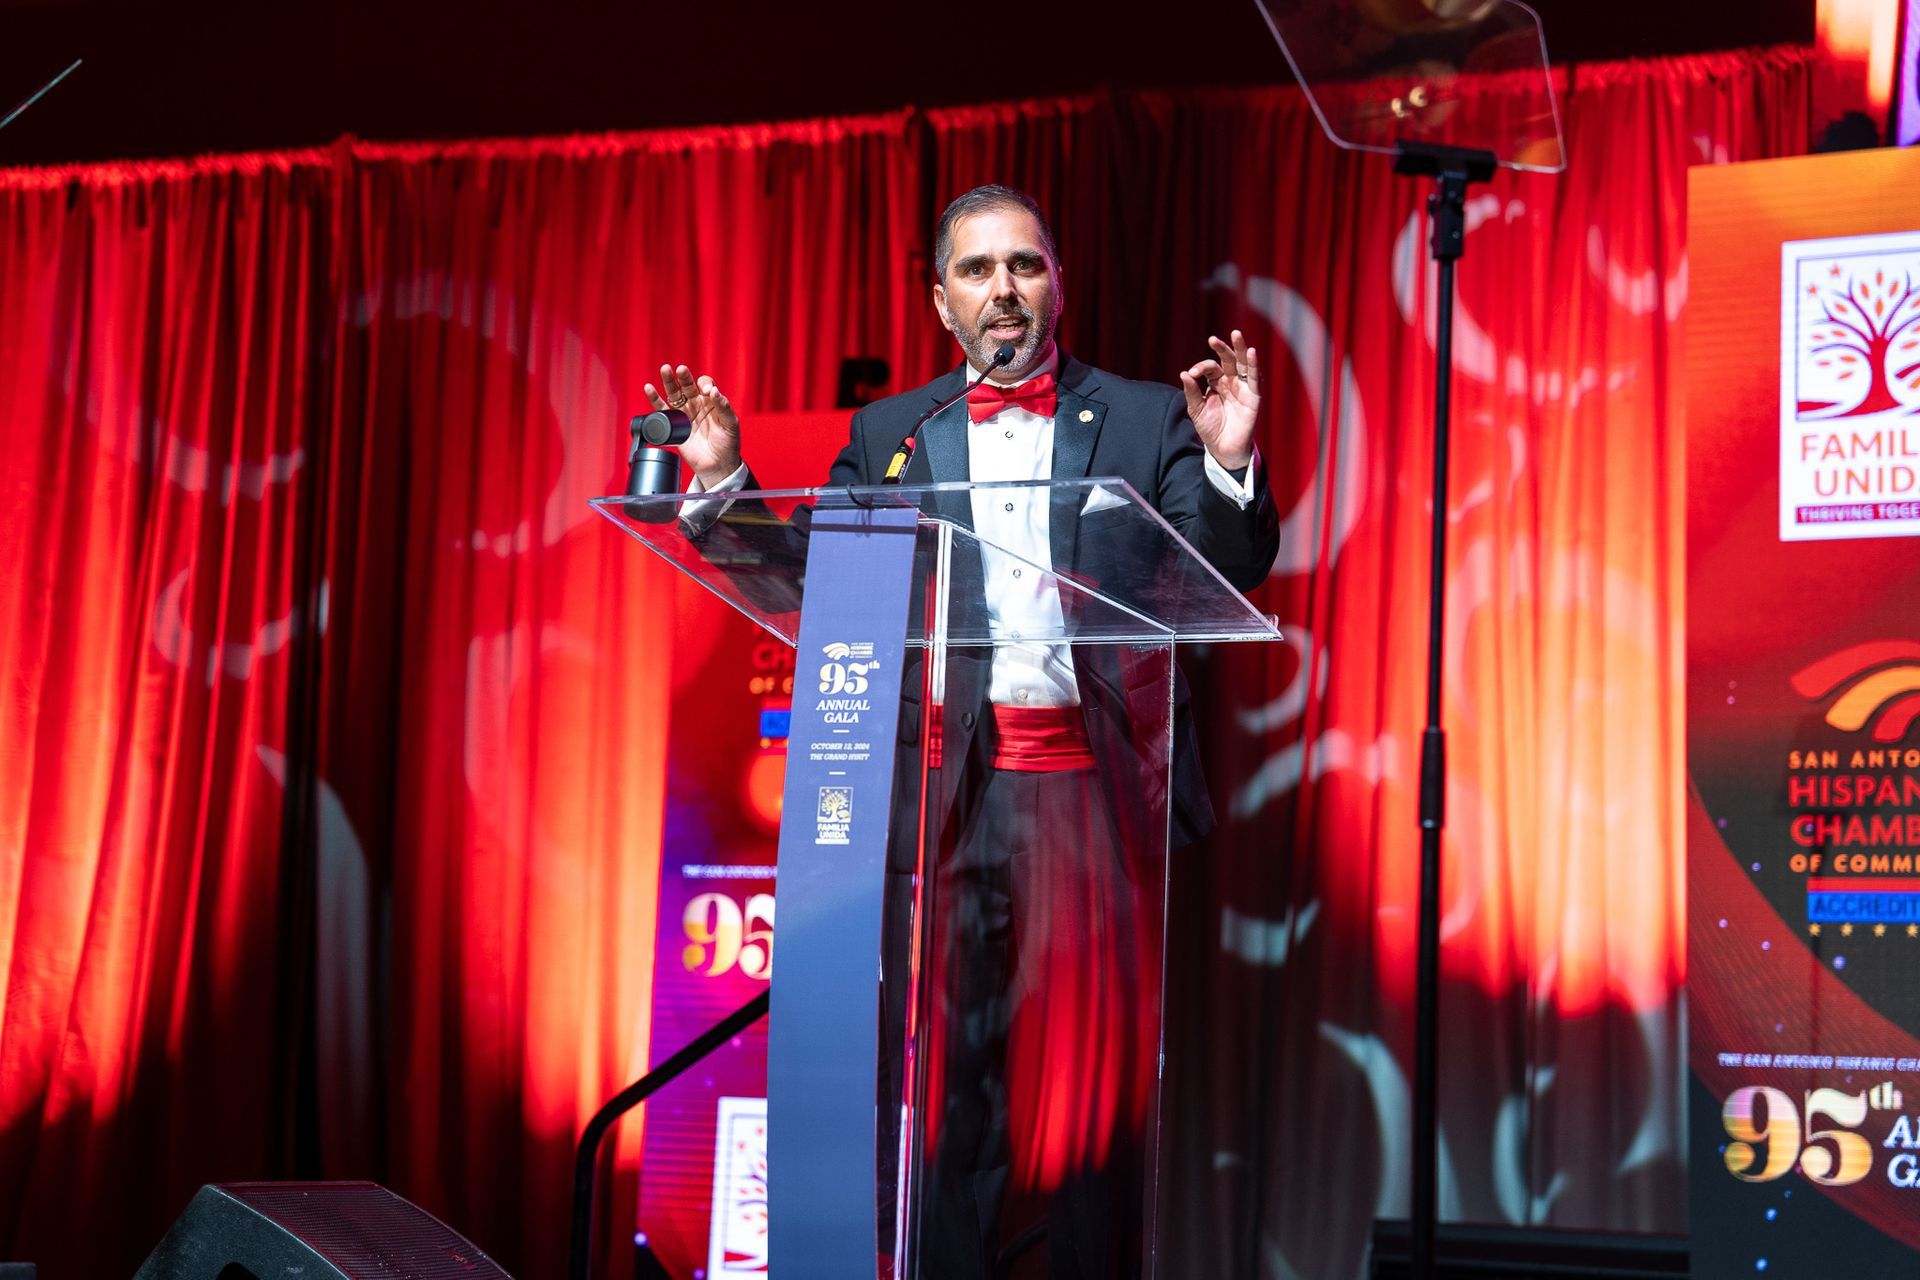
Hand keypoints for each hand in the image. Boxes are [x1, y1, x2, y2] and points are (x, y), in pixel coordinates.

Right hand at [643, 363, 741, 490]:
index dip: (705, 385)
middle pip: (687, 385)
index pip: (705, 384)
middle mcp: (696, 405)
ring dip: (669, 382)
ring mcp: (684, 414)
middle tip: (681, 370)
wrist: (718, 465)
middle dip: (684, 377)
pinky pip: (662, 410)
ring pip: (674, 394)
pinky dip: (654, 399)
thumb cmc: (728, 444)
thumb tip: (714, 392)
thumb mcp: (731, 424)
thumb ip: (724, 407)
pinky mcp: (674, 426)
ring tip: (665, 370)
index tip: (707, 392)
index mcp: (712, 401)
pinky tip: (649, 388)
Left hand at [1177, 330, 1258, 471]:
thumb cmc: (1210, 428)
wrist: (1222, 449)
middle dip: (1222, 348)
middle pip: (1229, 360)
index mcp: (1216, 383)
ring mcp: (1243, 388)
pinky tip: (1251, 352)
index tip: (1192, 374)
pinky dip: (1254, 365)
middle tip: (1212, 339)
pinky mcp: (1253, 397)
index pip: (1210, 368)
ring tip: (1236, 334)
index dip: (1201, 368)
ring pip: (1243, 364)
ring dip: (1241, 349)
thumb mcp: (1196, 410)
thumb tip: (1184, 374)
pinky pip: (1255, 378)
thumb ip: (1191, 392)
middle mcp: (1231, 382)